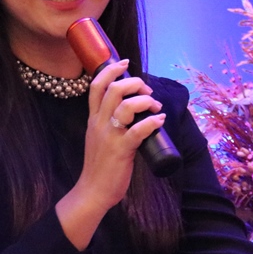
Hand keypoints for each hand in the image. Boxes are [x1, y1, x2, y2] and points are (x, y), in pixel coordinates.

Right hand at [54, 59, 163, 249]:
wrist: (92, 191)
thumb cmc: (99, 165)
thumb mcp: (98, 137)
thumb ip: (109, 123)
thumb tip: (132, 112)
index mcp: (93, 119)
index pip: (96, 86)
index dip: (111, 69)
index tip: (125, 63)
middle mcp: (99, 123)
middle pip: (113, 89)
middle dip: (134, 83)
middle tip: (147, 92)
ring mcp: (109, 136)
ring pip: (125, 106)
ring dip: (145, 101)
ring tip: (155, 107)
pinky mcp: (121, 150)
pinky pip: (137, 130)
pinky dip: (152, 122)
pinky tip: (160, 121)